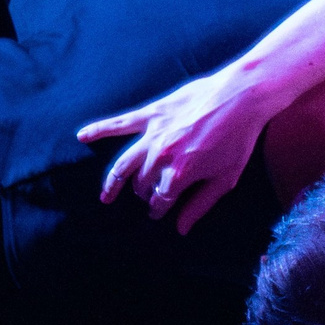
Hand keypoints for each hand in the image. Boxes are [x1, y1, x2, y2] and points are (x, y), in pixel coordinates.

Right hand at [78, 69, 269, 232]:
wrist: (242, 96)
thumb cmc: (239, 138)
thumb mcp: (226, 177)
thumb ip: (201, 204)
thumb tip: (181, 229)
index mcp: (180, 174)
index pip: (160, 200)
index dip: (159, 209)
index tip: (159, 213)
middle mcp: (160, 156)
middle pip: (141, 184)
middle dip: (144, 194)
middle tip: (148, 197)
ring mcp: (153, 134)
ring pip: (124, 163)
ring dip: (113, 182)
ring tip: (106, 196)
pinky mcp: (151, 113)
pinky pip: (119, 123)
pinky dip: (99, 129)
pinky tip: (82, 136)